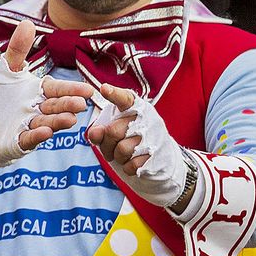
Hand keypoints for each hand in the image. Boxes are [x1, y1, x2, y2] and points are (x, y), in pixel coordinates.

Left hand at [0, 21, 93, 165]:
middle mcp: (38, 110)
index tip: (88, 90)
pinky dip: (36, 136)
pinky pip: (28, 138)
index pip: (57, 90)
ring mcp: (28, 126)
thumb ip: (18, 49)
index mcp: (39, 92)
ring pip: (46, 123)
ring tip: (70, 120)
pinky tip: (44, 133)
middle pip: (55, 106)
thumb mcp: (7, 70)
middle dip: (67, 105)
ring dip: (57, 122)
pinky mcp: (16, 140)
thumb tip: (28, 22)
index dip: (71, 90)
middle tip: (81, 104)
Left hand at [84, 82, 189, 208]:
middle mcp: (145, 119)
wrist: (161, 156)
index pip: (123, 98)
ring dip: (117, 156)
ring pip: (122, 150)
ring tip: (121, 154)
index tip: (104, 89)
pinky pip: (132, 164)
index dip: (113, 94)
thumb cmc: (132, 136)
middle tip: (108, 148)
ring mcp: (152, 137)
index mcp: (134, 107)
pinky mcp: (156, 156)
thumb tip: (94, 134)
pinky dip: (127, 166)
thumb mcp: (116, 127)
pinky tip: (132, 162)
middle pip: (112, 132)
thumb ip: (102, 128)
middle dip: (105, 144)